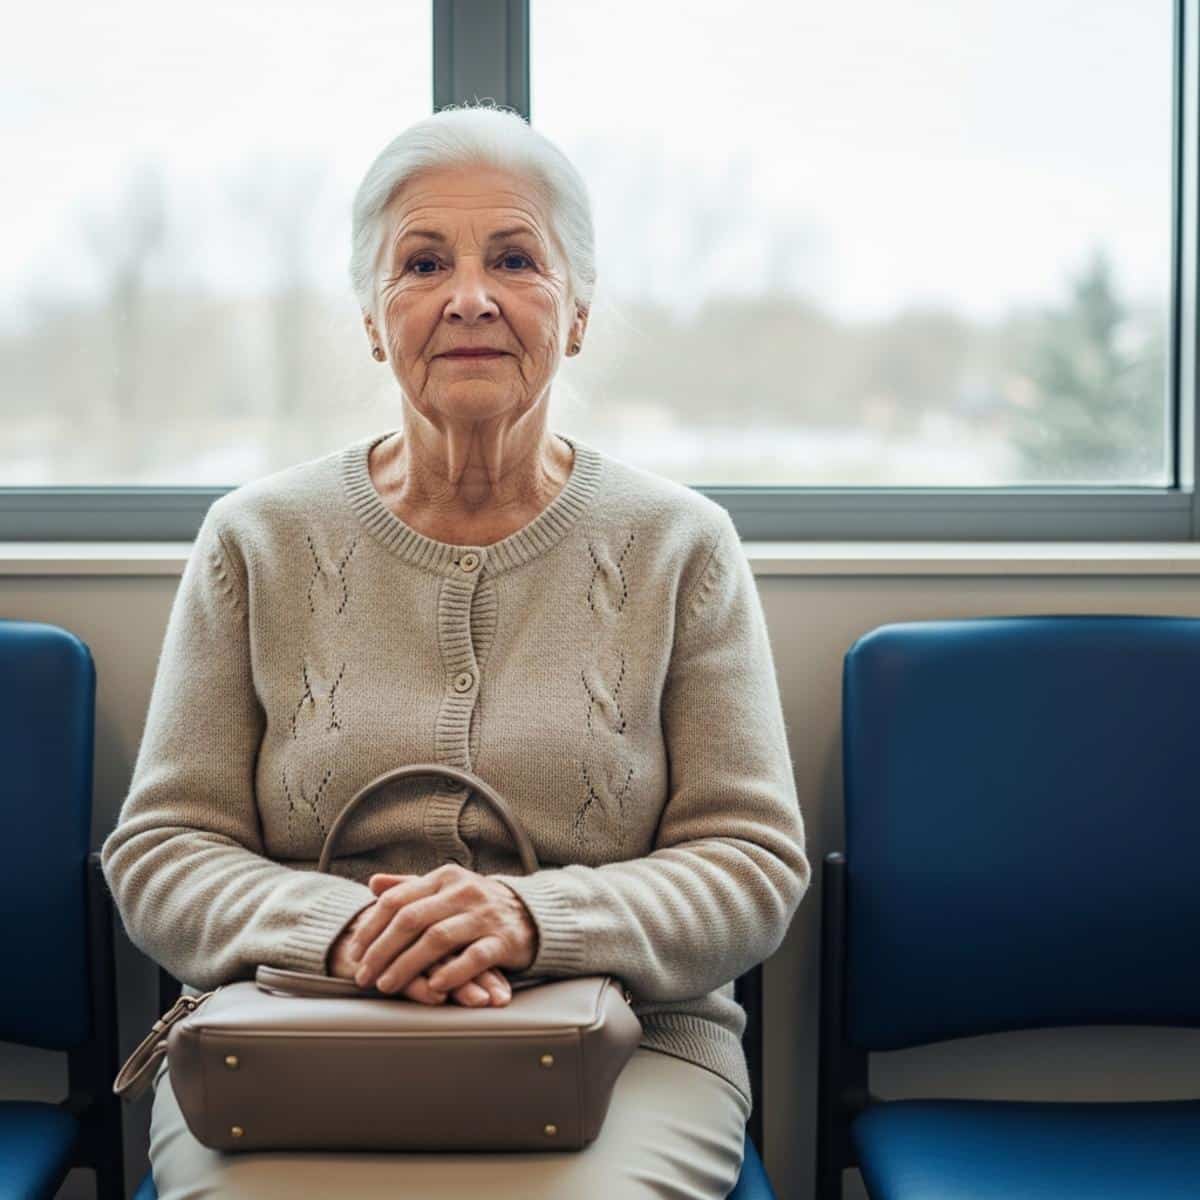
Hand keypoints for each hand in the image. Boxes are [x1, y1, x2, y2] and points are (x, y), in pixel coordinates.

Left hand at [348, 864, 537, 996]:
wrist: (531, 913)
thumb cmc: (478, 904)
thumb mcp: (446, 888)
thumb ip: (410, 886)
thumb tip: (372, 883)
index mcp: (444, 878)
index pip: (398, 899)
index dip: (372, 926)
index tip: (354, 951)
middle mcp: (463, 892)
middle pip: (412, 919)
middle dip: (382, 950)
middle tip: (362, 975)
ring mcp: (484, 915)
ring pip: (438, 939)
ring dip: (407, 965)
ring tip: (386, 985)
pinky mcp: (504, 940)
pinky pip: (474, 958)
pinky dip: (451, 973)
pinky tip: (432, 987)